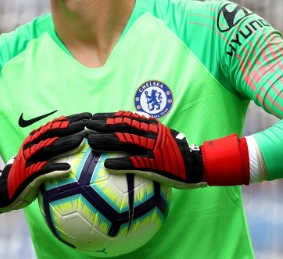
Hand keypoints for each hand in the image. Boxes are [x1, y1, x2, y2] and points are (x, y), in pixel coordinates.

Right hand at [0, 112, 89, 221]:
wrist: (6, 189)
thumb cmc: (28, 172)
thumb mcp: (39, 156)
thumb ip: (53, 147)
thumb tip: (79, 140)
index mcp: (34, 139)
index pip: (55, 125)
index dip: (71, 119)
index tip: (88, 116)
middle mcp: (31, 146)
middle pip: (53, 133)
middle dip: (71, 127)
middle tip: (89, 124)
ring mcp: (28, 160)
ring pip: (49, 149)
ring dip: (65, 144)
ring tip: (81, 141)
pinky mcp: (27, 176)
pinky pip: (42, 171)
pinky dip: (55, 169)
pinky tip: (68, 168)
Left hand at [86, 111, 205, 188]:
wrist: (197, 164)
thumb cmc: (177, 152)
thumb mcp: (162, 135)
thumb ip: (146, 132)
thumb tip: (126, 130)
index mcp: (151, 125)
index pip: (126, 117)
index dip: (108, 116)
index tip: (93, 116)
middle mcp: (151, 134)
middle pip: (122, 127)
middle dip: (102, 125)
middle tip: (85, 126)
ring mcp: (154, 148)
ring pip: (125, 142)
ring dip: (106, 141)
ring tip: (90, 142)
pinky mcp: (157, 164)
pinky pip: (135, 163)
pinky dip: (120, 163)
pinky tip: (107, 165)